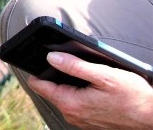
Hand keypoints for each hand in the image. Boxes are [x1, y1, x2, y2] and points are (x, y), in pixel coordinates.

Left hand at [28, 52, 152, 128]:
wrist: (152, 116)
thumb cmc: (132, 97)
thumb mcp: (104, 75)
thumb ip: (75, 66)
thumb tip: (52, 57)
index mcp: (70, 104)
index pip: (38, 85)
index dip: (38, 69)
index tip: (42, 58)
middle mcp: (72, 115)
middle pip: (50, 89)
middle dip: (56, 75)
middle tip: (71, 64)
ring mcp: (80, 120)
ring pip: (63, 96)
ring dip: (69, 84)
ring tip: (86, 75)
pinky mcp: (89, 121)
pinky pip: (75, 103)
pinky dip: (79, 93)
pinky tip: (92, 87)